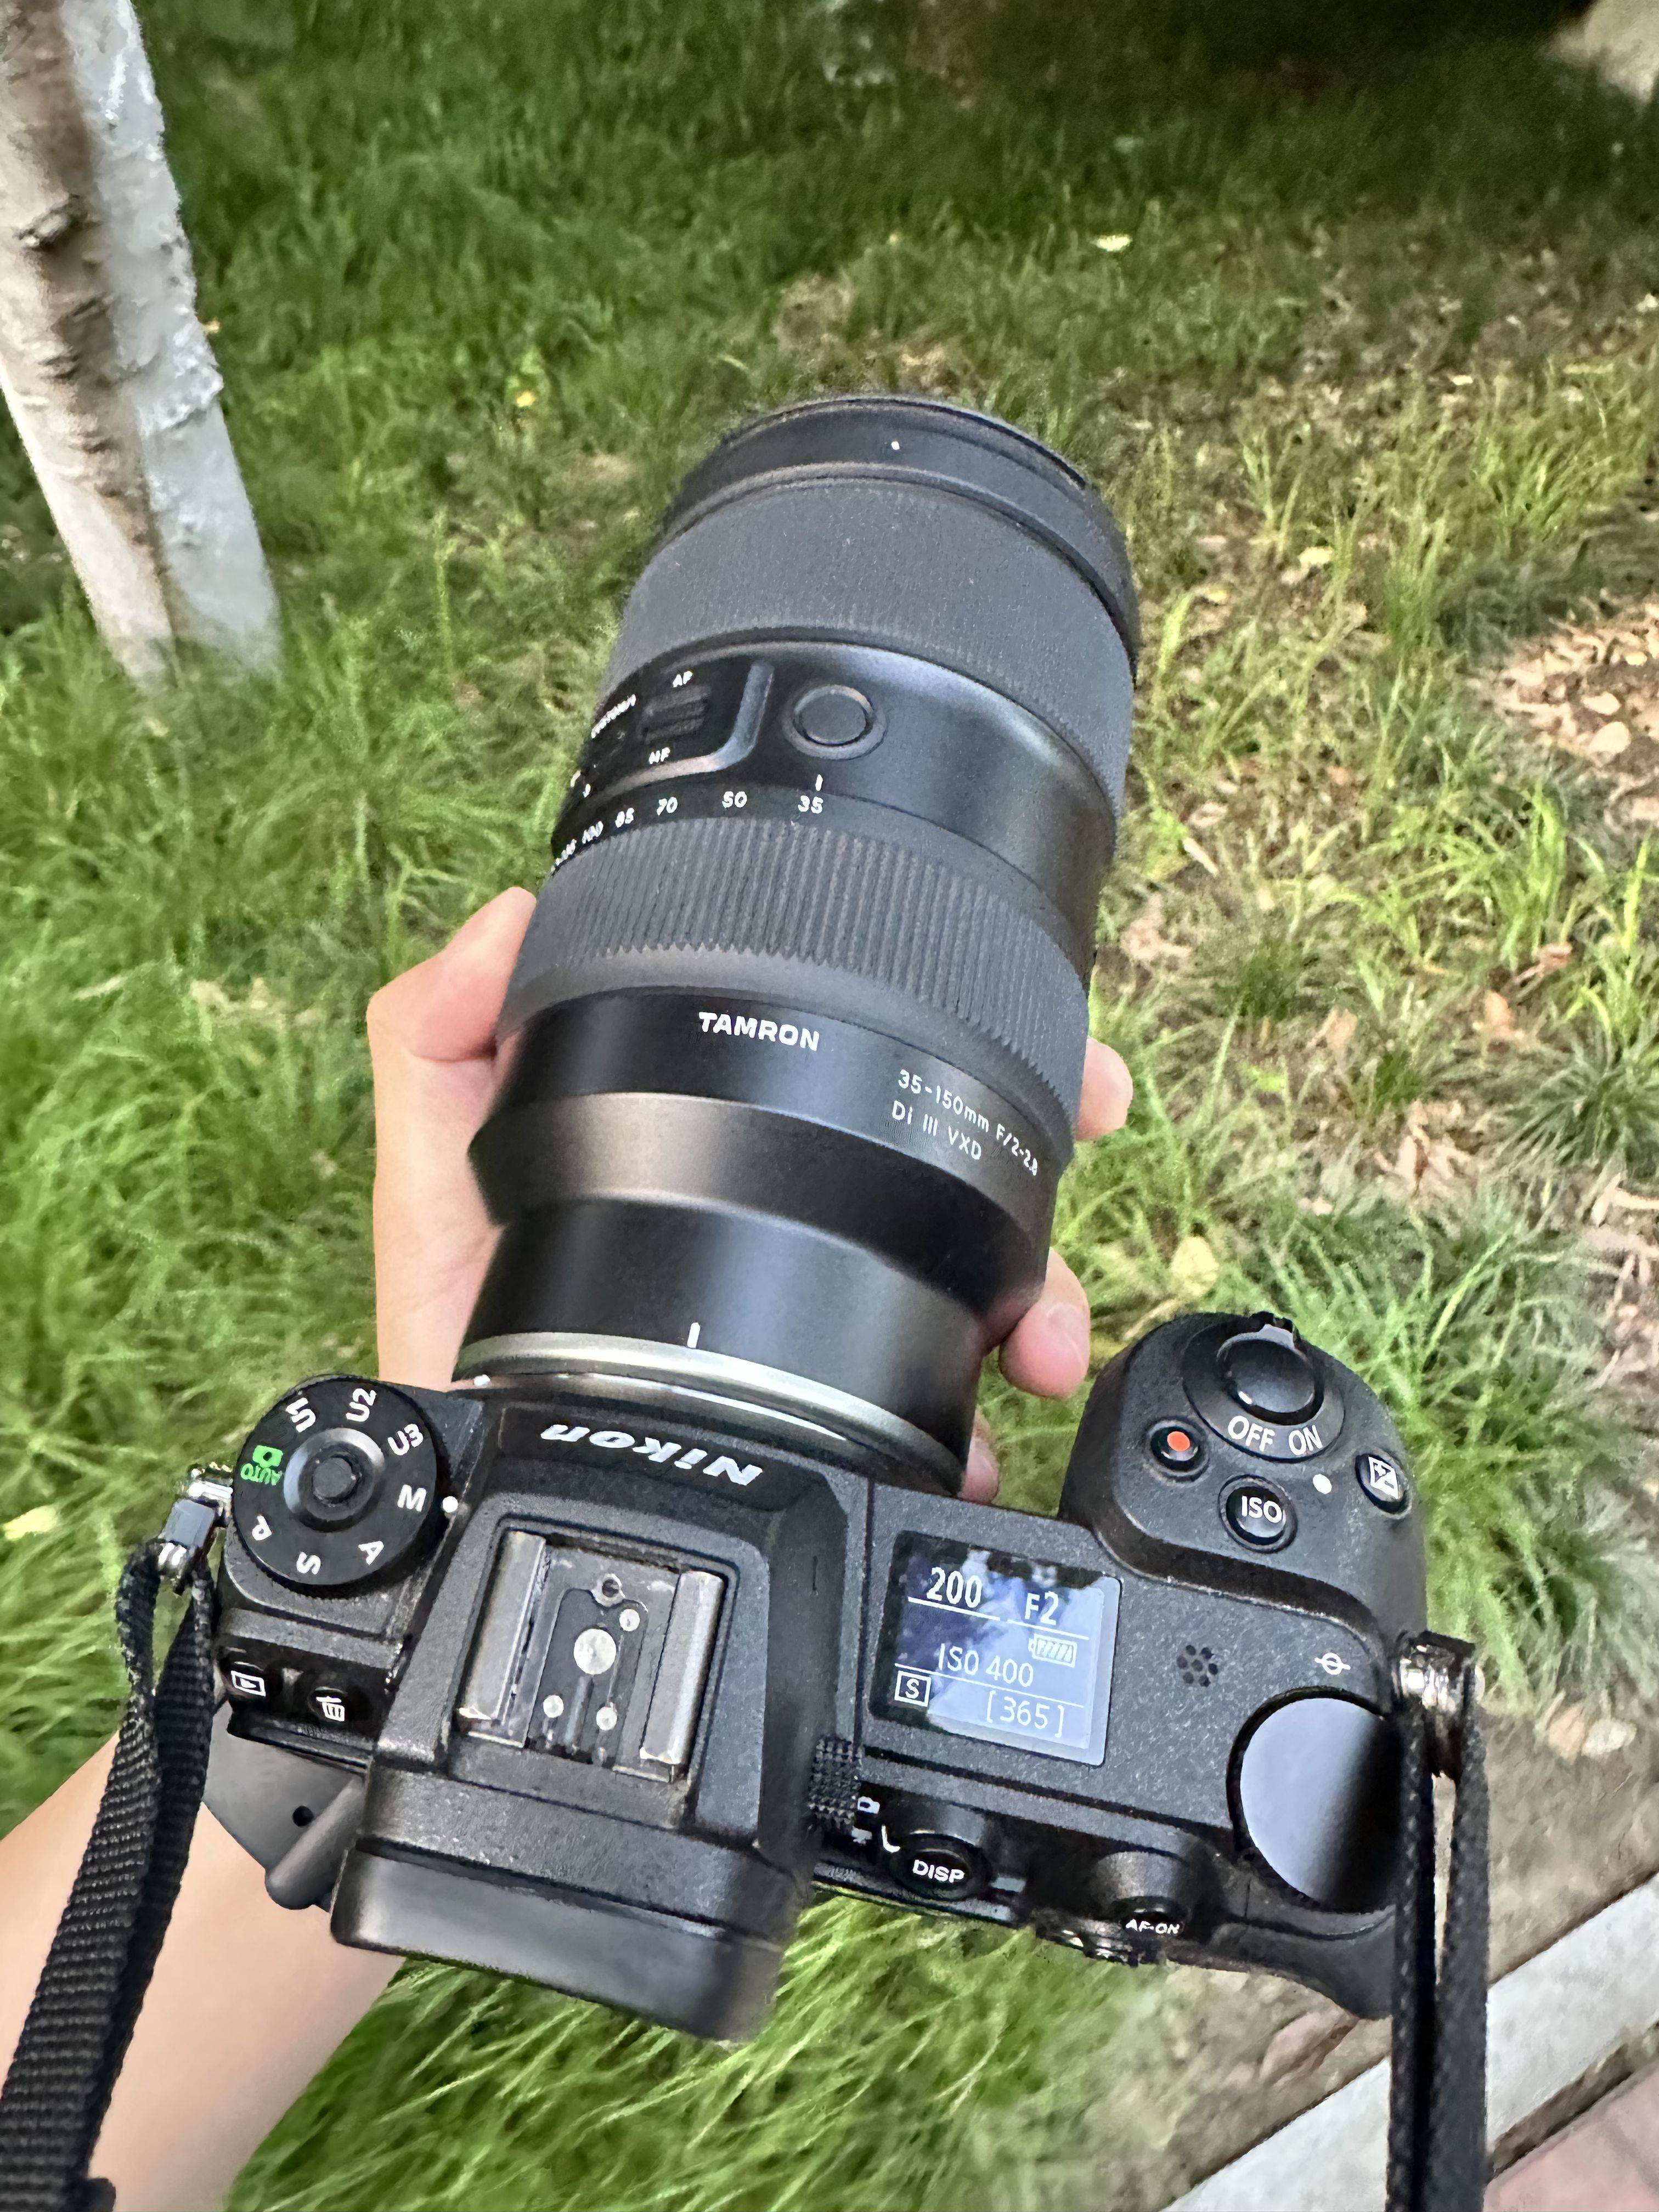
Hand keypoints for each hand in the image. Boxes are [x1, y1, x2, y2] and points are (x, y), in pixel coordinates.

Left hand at [368, 888, 1132, 1500]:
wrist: (500, 1505)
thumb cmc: (457, 1350)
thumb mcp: (431, 1188)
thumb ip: (438, 1046)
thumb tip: (507, 916)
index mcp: (699, 1138)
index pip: (834, 1036)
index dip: (929, 999)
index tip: (1008, 995)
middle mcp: (777, 1208)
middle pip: (941, 1131)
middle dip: (1038, 1117)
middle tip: (1092, 1108)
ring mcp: (815, 1301)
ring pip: (975, 1258)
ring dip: (1040, 1281)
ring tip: (1041, 1331)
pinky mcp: (838, 1401)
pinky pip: (949, 1378)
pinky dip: (991, 1395)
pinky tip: (989, 1432)